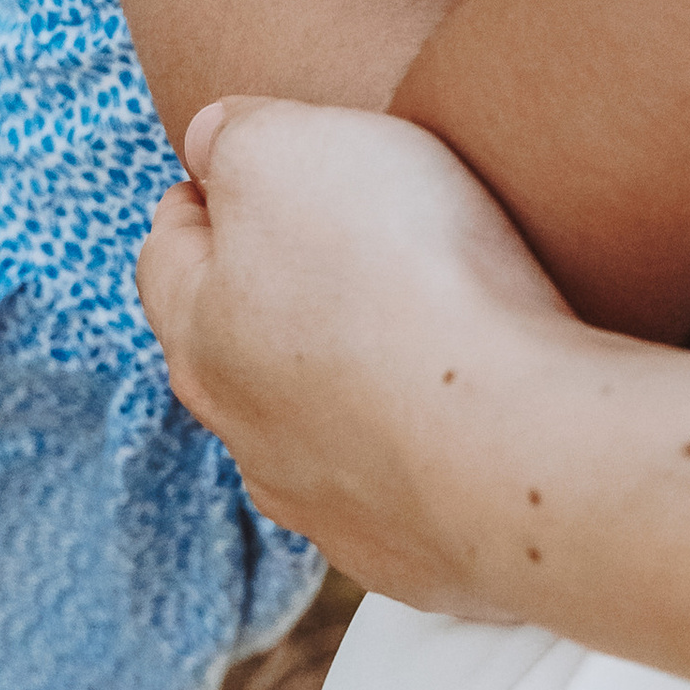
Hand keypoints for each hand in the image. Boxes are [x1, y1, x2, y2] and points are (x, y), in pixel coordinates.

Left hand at [137, 97, 568, 617]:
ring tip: (408, 326)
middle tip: (330, 240)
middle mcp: (248, 433)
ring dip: (345, 376)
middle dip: (270, 290)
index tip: (245, 170)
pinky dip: (419, 444)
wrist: (522, 442)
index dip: (207, 197)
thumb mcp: (291, 149)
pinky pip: (400, 487)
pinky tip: (464, 415)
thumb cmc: (404, 275)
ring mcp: (330, 503)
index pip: (166, 254)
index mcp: (200, 333)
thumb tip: (209, 143)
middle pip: (234, 347)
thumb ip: (232, 137)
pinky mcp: (415, 552)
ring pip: (312, 426)